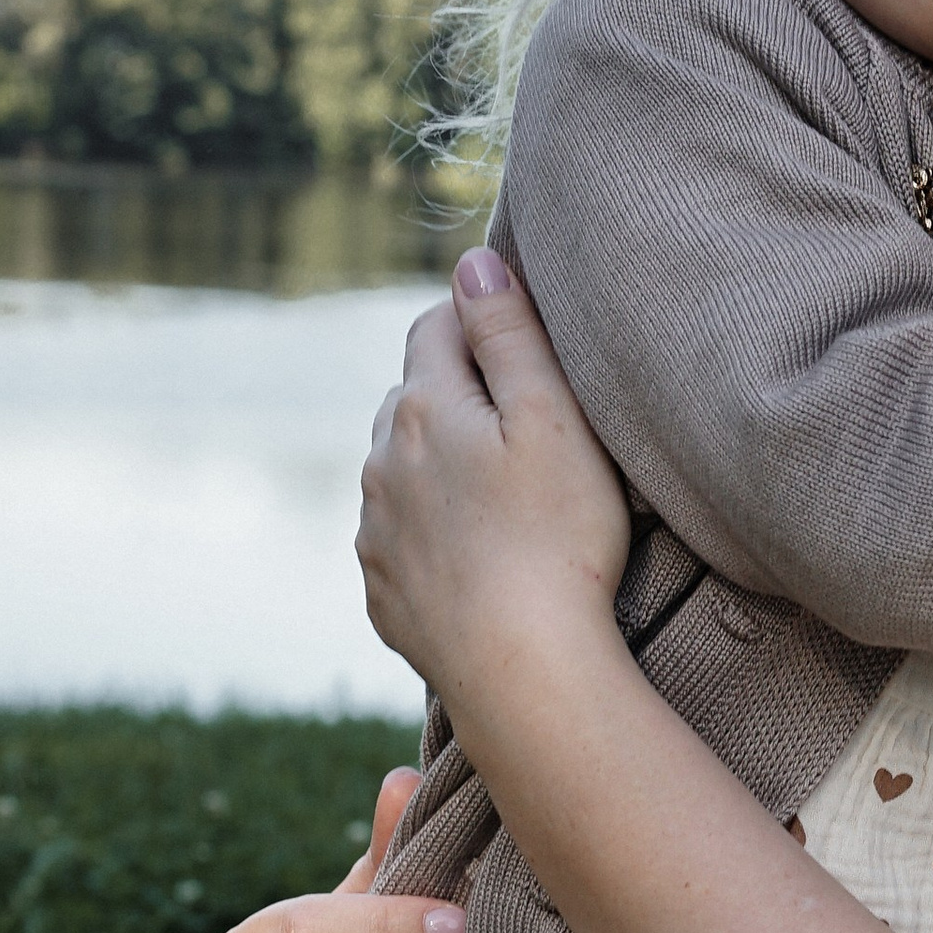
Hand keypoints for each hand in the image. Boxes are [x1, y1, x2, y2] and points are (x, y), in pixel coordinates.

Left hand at [357, 253, 631, 729]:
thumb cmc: (557, 538)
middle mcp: (382, 462)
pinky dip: (434, 533)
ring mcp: (376, 531)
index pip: (438, 326)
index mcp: (424, 407)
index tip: (526, 343)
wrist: (523, 669)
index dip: (480, 321)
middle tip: (525, 421)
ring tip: (505, 494)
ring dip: (440, 465)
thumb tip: (472, 263)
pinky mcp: (383, 590)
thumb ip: (509, 333)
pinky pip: (401, 539)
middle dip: (458, 393)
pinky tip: (481, 556)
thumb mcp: (553, 418)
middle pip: (413, 396)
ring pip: (401, 469)